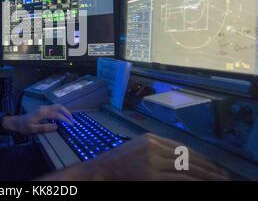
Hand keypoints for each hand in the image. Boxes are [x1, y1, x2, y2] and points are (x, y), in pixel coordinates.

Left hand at [6, 104, 73, 134]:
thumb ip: (45, 127)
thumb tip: (56, 126)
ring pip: (57, 106)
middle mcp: (44, 108)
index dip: (65, 119)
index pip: (57, 115)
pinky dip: (60, 111)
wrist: (16, 122)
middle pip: (59, 107)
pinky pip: (54, 108)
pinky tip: (62, 118)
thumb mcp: (33, 129)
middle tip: (72, 120)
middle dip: (67, 113)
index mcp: (42, 113)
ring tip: (69, 119)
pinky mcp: (43, 109)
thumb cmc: (24, 127)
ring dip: (64, 111)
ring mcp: (43, 108)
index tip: (71, 125)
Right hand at [83, 133, 229, 180]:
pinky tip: (202, 184)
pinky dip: (193, 182)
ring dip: (205, 176)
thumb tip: (178, 160)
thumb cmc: (117, 164)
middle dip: (207, 167)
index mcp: (150, 139)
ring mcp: (152, 161)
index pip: (182, 147)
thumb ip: (155, 152)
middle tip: (222, 175)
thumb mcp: (137, 150)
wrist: (100, 170)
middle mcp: (153, 146)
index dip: (200, 157)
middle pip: (187, 156)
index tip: (212, 165)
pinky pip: (178, 179)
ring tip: (218, 181)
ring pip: (186, 167)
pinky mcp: (150, 175)